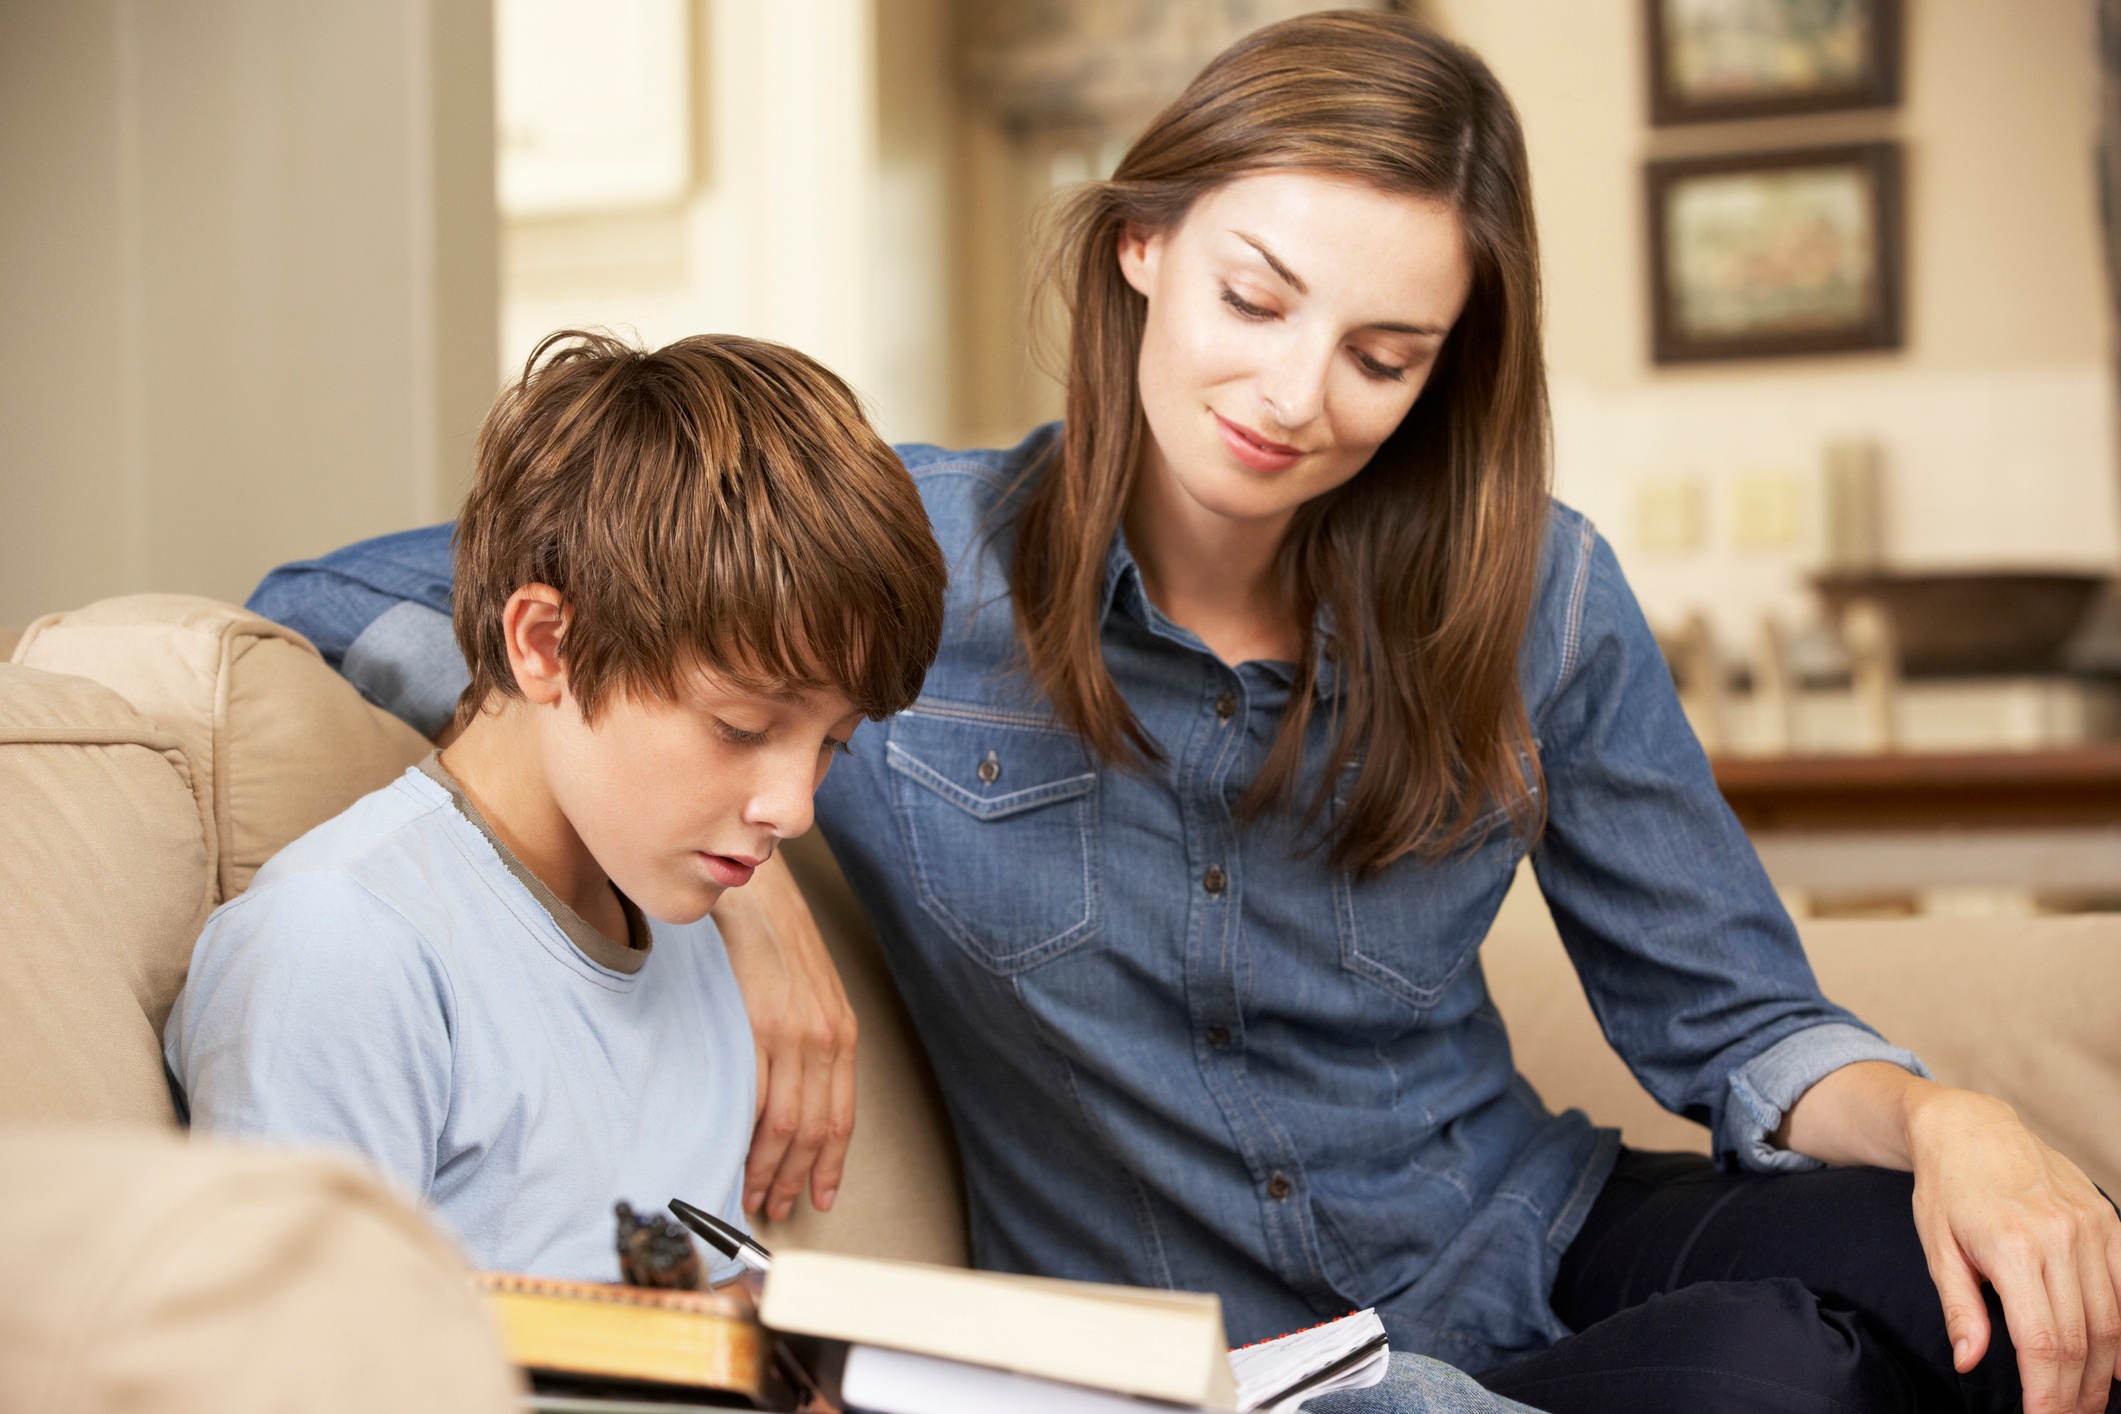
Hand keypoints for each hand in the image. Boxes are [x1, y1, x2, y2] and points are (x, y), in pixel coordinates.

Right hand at [711, 851, 856, 1220]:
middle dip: (795, 1179)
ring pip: (785, 1125)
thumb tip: (793, 1093)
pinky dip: (745, 1136)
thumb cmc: (777, 941)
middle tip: (774, 1208)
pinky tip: (734, 1154)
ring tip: (752, 1194)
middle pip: (813, 1131)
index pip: (841, 1116)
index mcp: (841, 1033)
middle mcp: (825, 1038)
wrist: (754, 893)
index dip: (830, 1164)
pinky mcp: (759, 1025)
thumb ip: (809, 1040)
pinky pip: (755, 1096)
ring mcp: (794, 1034)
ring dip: (768, 1169)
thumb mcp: (811, 992)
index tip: (820, 1197)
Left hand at [1784, 1063, 2120, 1413]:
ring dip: (2106, 1371)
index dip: (2048, 1393)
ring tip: (2089, 1403)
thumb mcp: (1937, 1246)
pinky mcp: (2108, 1219)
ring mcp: (2091, 1226)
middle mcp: (2060, 1236)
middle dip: (2077, 1393)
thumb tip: (1968, 1361)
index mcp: (2012, 1247)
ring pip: (2114, 1319)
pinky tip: (2120, 1364)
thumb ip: (1959, 1308)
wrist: (1971, 1127)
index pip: (2043, 1342)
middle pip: (2084, 1339)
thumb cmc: (1946, 1188)